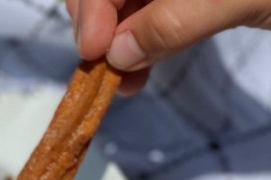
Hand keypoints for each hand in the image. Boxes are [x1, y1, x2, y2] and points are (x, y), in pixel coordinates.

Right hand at [66, 0, 270, 94]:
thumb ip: (177, 20)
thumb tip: (122, 52)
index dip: (93, 7)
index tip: (96, 49)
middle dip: (99, 27)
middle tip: (105, 69)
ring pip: (124, 8)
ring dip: (114, 45)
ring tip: (122, 81)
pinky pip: (147, 20)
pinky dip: (137, 48)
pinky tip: (137, 72)